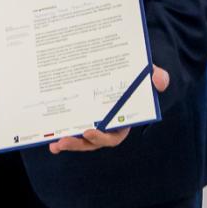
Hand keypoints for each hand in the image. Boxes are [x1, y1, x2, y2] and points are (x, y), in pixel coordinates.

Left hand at [48, 65, 169, 154]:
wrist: (123, 64)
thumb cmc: (135, 72)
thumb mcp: (147, 72)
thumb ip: (155, 76)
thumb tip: (160, 80)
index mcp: (123, 119)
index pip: (114, 135)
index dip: (102, 137)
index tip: (89, 131)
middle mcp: (106, 124)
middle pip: (92, 140)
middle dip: (78, 144)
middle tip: (63, 141)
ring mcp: (91, 121)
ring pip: (79, 137)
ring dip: (67, 142)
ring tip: (54, 144)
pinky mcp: (79, 114)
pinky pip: (69, 126)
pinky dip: (59, 132)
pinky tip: (46, 136)